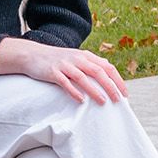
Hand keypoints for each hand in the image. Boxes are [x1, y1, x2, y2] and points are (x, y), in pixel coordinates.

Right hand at [0, 37, 127, 103]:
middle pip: (98, 72)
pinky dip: (74, 92)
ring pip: (83, 78)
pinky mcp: (53, 72)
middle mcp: (77, 58)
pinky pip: (65, 83)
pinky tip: (81, 100)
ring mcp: (65, 65)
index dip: (117, 80)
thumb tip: (107, 75)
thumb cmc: (57, 60)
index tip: (125, 93)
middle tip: (118, 100)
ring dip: (95, 90)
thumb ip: (91, 65)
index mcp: (85, 56)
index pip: (107, 67)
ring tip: (103, 102)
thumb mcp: (76, 59)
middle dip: (110, 86)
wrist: (32, 55)